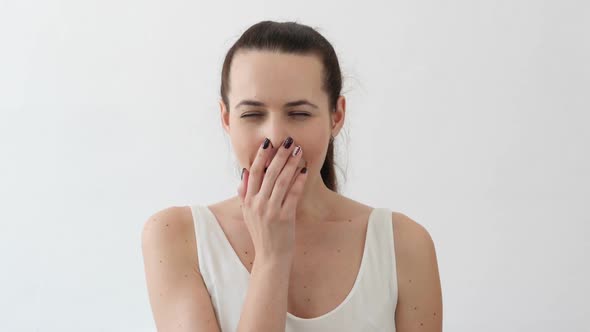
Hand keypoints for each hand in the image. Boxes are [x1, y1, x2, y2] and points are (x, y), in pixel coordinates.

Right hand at [237, 136, 307, 263]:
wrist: (270, 257)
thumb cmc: (262, 234)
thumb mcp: (248, 214)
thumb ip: (245, 193)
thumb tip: (245, 173)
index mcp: (248, 201)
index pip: (254, 172)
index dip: (260, 156)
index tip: (268, 142)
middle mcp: (257, 204)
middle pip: (269, 173)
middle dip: (279, 155)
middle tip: (289, 142)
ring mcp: (270, 211)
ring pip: (281, 181)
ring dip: (291, 164)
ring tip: (298, 152)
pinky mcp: (284, 217)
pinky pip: (292, 195)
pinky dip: (298, 181)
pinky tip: (304, 171)